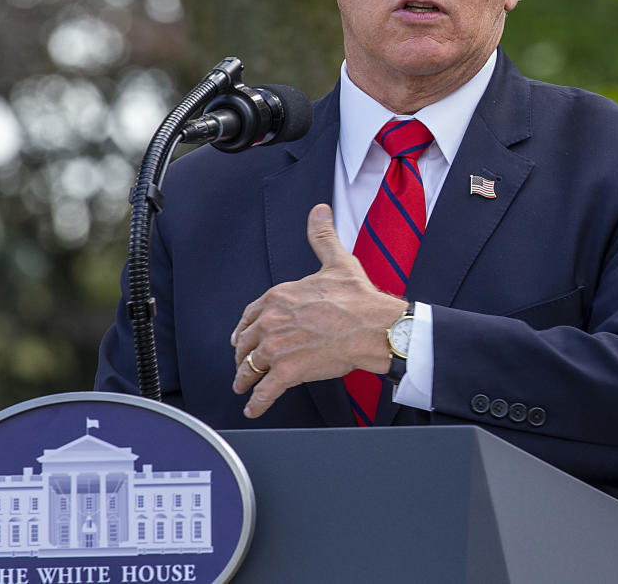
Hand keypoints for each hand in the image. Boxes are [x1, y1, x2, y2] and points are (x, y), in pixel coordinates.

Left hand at [231, 203, 408, 417]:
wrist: (375, 327)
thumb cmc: (359, 297)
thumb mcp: (336, 260)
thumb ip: (322, 236)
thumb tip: (319, 210)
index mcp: (278, 296)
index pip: (250, 315)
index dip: (244, 329)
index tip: (241, 338)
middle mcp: (271, 321)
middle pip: (246, 343)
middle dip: (242, 355)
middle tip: (242, 365)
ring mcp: (277, 347)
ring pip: (250, 367)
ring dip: (244, 379)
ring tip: (243, 387)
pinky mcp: (288, 371)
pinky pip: (265, 391)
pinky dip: (257, 402)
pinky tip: (253, 408)